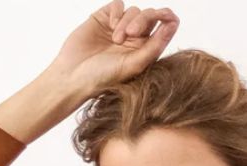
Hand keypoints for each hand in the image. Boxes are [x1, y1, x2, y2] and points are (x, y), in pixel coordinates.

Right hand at [51, 3, 179, 93]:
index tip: (165, 16)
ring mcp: (119, 27)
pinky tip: (110, 26)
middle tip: (131, 34)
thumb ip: (155, 46)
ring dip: (126, 22)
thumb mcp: (134, 65)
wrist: (73, 76)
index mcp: (146, 51)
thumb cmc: (104, 78)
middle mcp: (135, 39)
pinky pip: (118, 5)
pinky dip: (117, 13)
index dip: (167, 17)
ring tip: (116, 40)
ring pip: (134, 10)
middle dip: (143, 20)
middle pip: (150, 16)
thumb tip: (173, 25)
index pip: (165, 28)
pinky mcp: (104, 18)